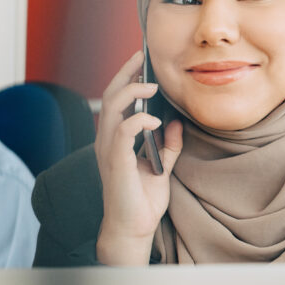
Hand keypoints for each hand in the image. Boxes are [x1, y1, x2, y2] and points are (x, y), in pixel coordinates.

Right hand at [94, 50, 182, 264]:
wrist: (134, 228)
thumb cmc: (143, 200)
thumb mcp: (162, 166)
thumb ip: (168, 144)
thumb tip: (176, 123)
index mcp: (115, 138)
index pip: (116, 98)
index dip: (126, 76)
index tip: (142, 58)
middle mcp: (107, 140)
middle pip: (110, 95)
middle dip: (126, 72)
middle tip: (142, 56)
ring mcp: (108, 150)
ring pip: (112, 107)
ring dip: (131, 91)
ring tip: (152, 84)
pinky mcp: (115, 162)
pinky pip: (122, 132)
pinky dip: (137, 120)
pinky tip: (153, 119)